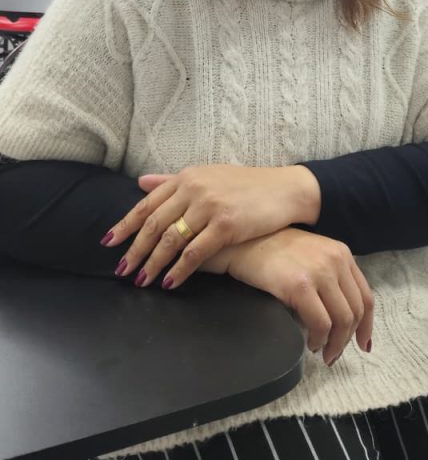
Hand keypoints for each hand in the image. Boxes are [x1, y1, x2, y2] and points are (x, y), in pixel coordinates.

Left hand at [102, 165, 320, 288]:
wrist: (284, 189)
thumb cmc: (246, 185)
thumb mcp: (207, 176)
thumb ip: (173, 181)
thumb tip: (141, 183)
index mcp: (186, 177)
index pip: (147, 203)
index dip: (126, 225)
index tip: (109, 243)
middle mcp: (194, 189)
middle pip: (154, 224)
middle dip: (134, 250)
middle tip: (121, 270)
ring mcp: (209, 207)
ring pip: (170, 240)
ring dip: (153, 264)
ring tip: (141, 281)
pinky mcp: (225, 225)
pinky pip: (194, 253)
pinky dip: (179, 270)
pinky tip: (170, 283)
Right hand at [206, 228, 373, 365]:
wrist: (243, 242)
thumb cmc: (272, 251)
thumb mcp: (311, 255)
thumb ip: (330, 276)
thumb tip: (340, 315)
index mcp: (341, 253)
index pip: (366, 296)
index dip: (366, 326)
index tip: (362, 344)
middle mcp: (335, 260)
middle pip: (355, 311)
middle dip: (347, 339)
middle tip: (334, 354)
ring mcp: (319, 272)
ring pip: (342, 320)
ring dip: (334, 344)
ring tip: (322, 353)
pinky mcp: (300, 285)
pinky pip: (321, 323)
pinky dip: (319, 339)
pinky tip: (310, 343)